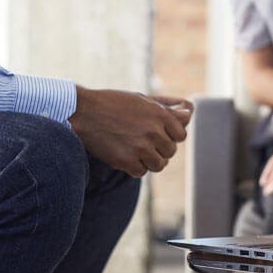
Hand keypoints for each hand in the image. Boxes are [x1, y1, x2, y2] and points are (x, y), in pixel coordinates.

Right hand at [69, 87, 192, 176]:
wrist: (82, 112)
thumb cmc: (112, 103)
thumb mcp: (142, 100)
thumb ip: (167, 108)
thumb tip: (189, 114)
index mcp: (160, 114)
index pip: (181, 135)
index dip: (170, 136)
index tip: (157, 134)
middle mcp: (153, 131)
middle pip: (171, 151)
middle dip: (160, 149)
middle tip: (143, 143)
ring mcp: (141, 147)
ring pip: (159, 164)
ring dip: (150, 161)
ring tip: (136, 151)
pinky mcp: (127, 161)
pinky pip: (141, 172)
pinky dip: (134, 167)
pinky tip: (125, 156)